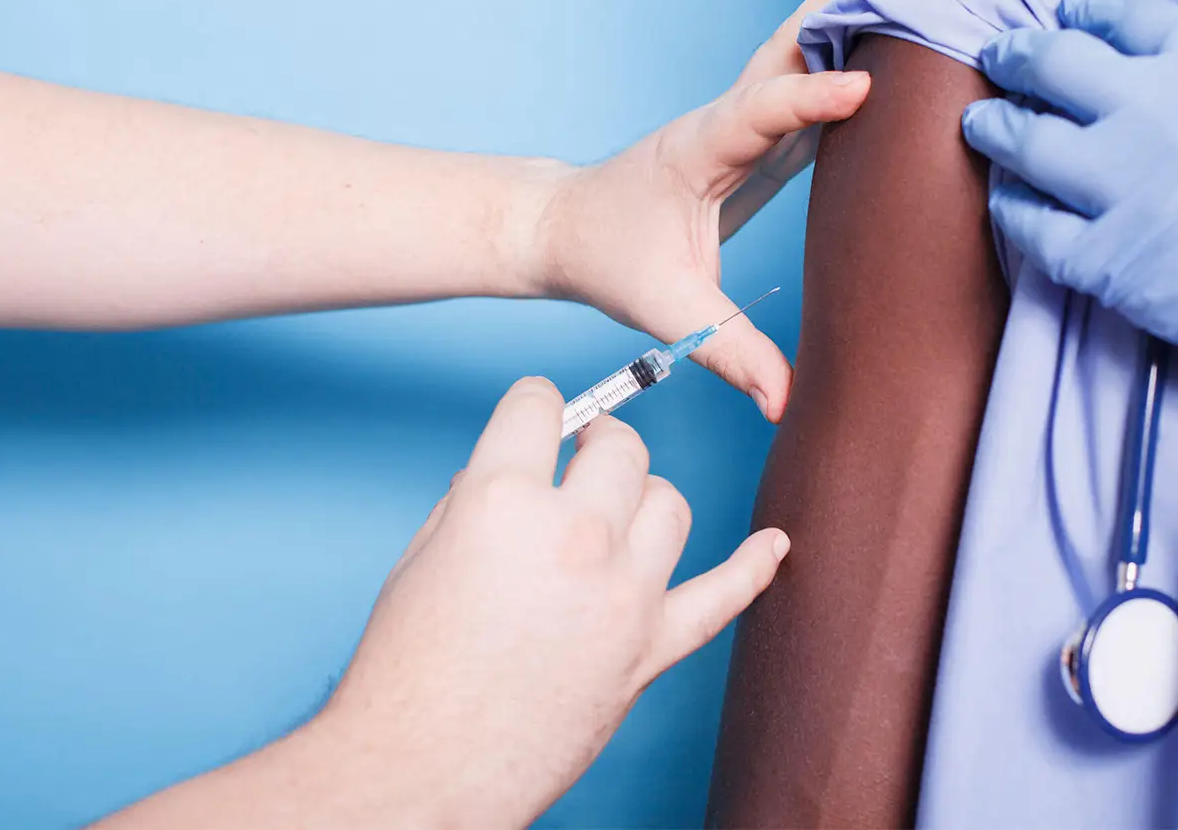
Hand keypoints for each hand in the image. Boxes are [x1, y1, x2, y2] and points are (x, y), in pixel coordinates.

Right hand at [315, 378, 789, 827]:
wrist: (424, 771)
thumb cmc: (404, 674)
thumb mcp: (421, 559)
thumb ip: (472, 502)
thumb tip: (507, 472)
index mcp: (501, 501)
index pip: (538, 406)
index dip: (534, 407)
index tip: (536, 418)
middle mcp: (574, 535)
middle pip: (620, 448)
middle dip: (595, 445)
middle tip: (578, 459)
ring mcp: (624, 592)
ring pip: (670, 503)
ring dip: (644, 498)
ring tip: (617, 512)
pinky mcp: (653, 648)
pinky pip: (725, 595)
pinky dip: (754, 566)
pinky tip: (773, 544)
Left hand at [535, 0, 904, 421]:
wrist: (567, 227)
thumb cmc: (609, 258)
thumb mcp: (667, 310)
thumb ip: (727, 350)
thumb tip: (785, 401)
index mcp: (701, 150)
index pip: (759, 113)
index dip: (808, 99)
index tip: (862, 86)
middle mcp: (724, 120)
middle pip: (786, 49)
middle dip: (838, 4)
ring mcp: (740, 119)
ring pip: (795, 49)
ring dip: (843, 6)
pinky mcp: (754, 133)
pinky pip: (803, 77)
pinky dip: (842, 45)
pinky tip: (882, 27)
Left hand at [961, 0, 1177, 471]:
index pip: (1132, 22)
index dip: (1090, 15)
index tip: (1068, 17)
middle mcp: (1163, 117)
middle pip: (1058, 69)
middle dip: (1020, 57)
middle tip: (1000, 57)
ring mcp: (1128, 193)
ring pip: (1028, 144)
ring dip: (997, 127)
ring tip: (982, 123)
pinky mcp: (1113, 269)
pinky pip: (1033, 231)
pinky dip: (1011, 210)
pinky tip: (1006, 202)